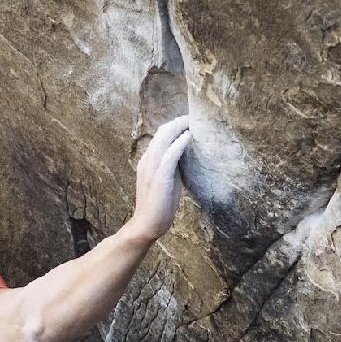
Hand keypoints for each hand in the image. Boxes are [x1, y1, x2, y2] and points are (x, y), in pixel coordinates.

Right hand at [128, 115, 190, 241]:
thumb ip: (172, 166)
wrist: (147, 224)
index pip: (159, 136)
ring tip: (192, 121)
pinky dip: (179, 143)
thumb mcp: (166, 180)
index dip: (173, 126)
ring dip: (179, 128)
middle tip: (193, 117)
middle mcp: (147, 161)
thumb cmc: (159, 205)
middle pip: (161, 133)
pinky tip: (189, 137)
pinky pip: (170, 155)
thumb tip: (185, 155)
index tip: (188, 121)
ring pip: (164, 140)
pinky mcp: (160, 177)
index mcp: (147, 161)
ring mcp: (151, 168)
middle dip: (177, 122)